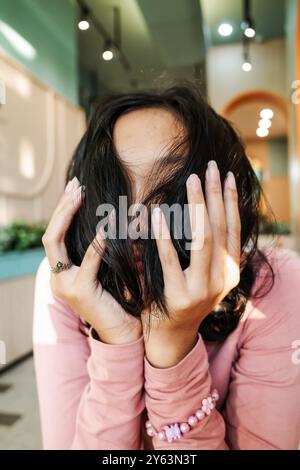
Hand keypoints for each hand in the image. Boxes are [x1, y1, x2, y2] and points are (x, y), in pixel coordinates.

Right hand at [42, 177, 141, 344]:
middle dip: (61, 207)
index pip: (55, 235)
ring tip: (80, 194)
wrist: (124, 330)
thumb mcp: (107, 268)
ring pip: (55, 242)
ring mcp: (64, 285)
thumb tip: (115, 216)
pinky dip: (96, 242)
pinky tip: (104, 227)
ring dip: (68, 215)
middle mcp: (58, 277)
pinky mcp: (80, 291)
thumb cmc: (119, 297)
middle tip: (75, 185)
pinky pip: (87, 260)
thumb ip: (103, 247)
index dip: (63, 211)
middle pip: (50, 235)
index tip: (76, 188)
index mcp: (63, 271)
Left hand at [142, 161, 240, 367]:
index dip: (231, 201)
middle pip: (222, 228)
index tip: (227, 175)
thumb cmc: (184, 298)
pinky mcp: (180, 297)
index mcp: (230, 270)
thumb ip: (207, 249)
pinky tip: (158, 213)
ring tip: (192, 181)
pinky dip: (165, 235)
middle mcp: (223, 278)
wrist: (172, 337)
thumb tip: (203, 211)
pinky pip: (172, 260)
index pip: (234, 229)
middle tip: (210, 167)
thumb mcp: (203, 274)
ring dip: (198, 206)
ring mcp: (204, 289)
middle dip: (217, 195)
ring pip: (205, 239)